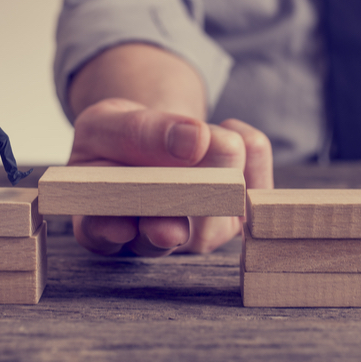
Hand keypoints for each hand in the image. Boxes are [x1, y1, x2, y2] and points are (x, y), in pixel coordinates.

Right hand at [68, 98, 272, 256]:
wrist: (152, 137)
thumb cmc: (118, 135)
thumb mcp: (107, 121)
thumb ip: (139, 131)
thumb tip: (196, 138)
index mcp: (102, 221)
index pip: (101, 233)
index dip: (110, 228)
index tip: (122, 221)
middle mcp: (149, 240)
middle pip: (169, 232)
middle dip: (185, 193)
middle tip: (197, 151)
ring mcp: (196, 236)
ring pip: (221, 209)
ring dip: (221, 155)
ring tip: (204, 131)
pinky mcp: (236, 220)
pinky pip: (260, 182)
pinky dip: (249, 144)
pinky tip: (227, 132)